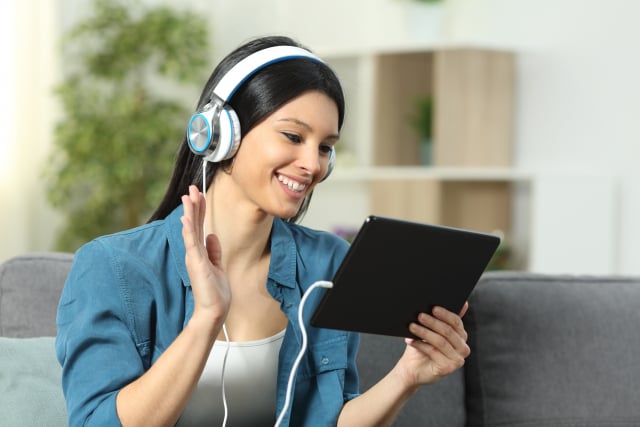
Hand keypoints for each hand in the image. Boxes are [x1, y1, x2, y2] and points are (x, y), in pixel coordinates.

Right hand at [180, 185, 230, 324]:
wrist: (214, 310)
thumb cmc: (215, 292)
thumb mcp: (217, 266)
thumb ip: (214, 250)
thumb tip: (212, 235)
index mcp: (200, 252)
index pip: (199, 226)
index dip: (199, 210)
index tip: (199, 194)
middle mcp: (194, 252)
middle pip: (193, 223)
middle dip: (194, 204)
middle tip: (193, 187)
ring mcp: (194, 257)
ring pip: (191, 229)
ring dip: (190, 212)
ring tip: (188, 196)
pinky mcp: (196, 263)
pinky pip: (191, 243)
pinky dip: (188, 230)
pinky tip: (186, 218)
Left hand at [397, 303, 470, 387]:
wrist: (412, 368)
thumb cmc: (421, 346)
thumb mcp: (431, 330)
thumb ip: (442, 317)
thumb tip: (460, 302)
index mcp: (461, 336)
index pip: (456, 322)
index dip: (445, 314)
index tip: (433, 308)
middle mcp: (463, 348)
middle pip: (448, 331)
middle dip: (433, 322)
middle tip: (419, 315)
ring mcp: (458, 359)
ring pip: (441, 341)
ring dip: (424, 332)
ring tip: (412, 326)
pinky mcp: (449, 368)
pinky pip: (434, 352)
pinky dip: (420, 345)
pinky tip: (410, 340)